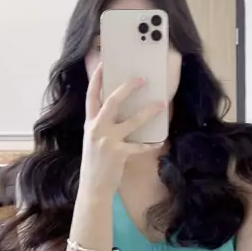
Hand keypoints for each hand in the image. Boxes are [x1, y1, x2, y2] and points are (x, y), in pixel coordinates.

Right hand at [78, 63, 164, 196]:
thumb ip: (102, 124)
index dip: (96, 78)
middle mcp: (97, 129)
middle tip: (142, 79)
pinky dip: (151, 143)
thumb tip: (119, 110)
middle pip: (112, 101)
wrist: (92, 187)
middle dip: (127, 88)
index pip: (91, 96)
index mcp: (90, 123)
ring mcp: (107, 141)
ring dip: (148, 112)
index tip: (103, 63)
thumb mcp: (93, 140)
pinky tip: (160, 141)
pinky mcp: (119, 154)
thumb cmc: (95, 163)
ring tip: (161, 105)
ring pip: (131, 121)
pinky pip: (139, 145)